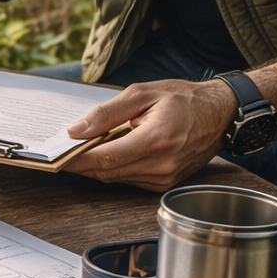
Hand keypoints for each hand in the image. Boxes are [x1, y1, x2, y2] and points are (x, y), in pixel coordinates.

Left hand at [64, 78, 235, 189]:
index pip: (104, 158)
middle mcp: (161, 164)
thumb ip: (105, 113)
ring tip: (85, 147)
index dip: (75, 159)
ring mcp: (164, 177)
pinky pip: (128, 179)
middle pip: (105, 172)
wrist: (222, 113)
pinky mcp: (165, 183)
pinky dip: (114, 167)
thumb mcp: (142, 94)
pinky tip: (110, 152)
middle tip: (62, 150)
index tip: (54, 156)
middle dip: (80, 163)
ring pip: (115, 178)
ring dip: (96, 165)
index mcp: (156, 140)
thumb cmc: (184, 99)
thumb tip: (75, 130)